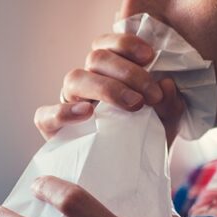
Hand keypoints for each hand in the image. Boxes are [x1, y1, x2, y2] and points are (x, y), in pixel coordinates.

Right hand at [33, 33, 186, 145]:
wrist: (133, 174)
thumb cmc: (147, 138)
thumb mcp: (166, 121)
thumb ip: (170, 103)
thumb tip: (167, 84)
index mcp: (109, 71)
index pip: (109, 44)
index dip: (126, 42)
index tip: (150, 55)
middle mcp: (87, 81)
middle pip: (95, 58)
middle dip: (127, 72)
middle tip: (151, 95)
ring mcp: (68, 103)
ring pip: (74, 78)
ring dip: (106, 88)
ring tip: (133, 105)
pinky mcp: (53, 128)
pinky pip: (46, 115)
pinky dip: (64, 111)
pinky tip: (88, 114)